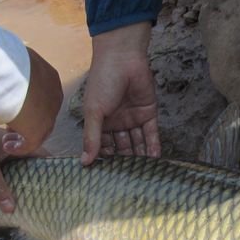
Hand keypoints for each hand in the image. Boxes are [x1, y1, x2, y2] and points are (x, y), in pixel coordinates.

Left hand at [0, 122, 45, 212]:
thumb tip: (11, 209)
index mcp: (18, 142)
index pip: (42, 153)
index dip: (52, 166)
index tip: (59, 181)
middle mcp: (15, 143)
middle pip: (33, 159)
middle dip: (40, 174)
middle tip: (47, 191)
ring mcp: (6, 147)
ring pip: (22, 162)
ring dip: (26, 175)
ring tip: (34, 192)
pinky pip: (11, 164)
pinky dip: (15, 173)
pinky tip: (15, 185)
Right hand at [3, 47, 62, 155]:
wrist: (4, 73)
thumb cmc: (3, 62)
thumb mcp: (14, 61)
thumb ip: (14, 67)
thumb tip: (2, 64)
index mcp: (50, 78)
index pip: (45, 97)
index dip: (31, 105)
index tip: (16, 108)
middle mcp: (54, 97)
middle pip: (44, 115)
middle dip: (28, 122)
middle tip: (11, 128)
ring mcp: (48, 115)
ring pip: (39, 131)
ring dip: (24, 137)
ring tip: (8, 139)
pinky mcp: (38, 131)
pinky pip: (30, 144)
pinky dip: (20, 147)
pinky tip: (7, 146)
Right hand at [81, 22, 160, 164]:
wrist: (123, 58)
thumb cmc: (103, 82)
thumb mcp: (94, 112)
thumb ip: (91, 137)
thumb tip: (84, 162)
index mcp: (100, 122)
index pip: (103, 146)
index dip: (105, 159)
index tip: (108, 178)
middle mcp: (117, 122)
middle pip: (122, 146)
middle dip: (126, 161)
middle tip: (130, 181)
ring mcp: (133, 118)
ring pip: (138, 142)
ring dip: (141, 157)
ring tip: (145, 175)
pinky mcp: (148, 113)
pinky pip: (151, 133)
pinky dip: (153, 146)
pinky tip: (155, 161)